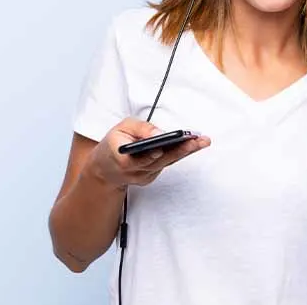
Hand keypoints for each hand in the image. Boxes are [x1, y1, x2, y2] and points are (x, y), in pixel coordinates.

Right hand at [89, 118, 210, 187]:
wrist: (104, 168)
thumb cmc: (115, 143)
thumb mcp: (122, 128)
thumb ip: (141, 129)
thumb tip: (160, 133)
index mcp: (122, 158)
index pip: (137, 159)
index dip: (150, 155)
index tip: (161, 148)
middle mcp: (134, 171)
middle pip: (159, 161)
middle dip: (180, 151)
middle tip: (198, 141)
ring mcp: (143, 177)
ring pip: (166, 163)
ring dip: (185, 152)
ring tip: (202, 140)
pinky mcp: (149, 179)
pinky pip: (166, 165)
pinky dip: (178, 155)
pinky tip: (192, 146)